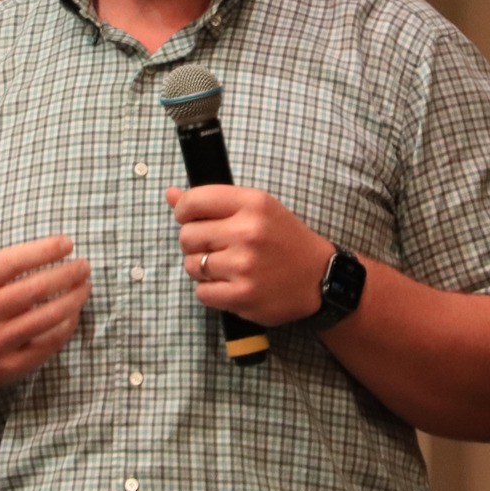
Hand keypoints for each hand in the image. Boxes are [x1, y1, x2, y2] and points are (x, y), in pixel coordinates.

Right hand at [0, 185, 88, 389]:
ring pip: (45, 319)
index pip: (13, 263)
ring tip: (86, 286)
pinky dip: (65, 329)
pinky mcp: (7, 367)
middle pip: (34, 290)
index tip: (68, 243)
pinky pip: (45, 346)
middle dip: (66, 275)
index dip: (45, 251)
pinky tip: (74, 313)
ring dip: (73, 301)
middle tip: (85, 265)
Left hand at [166, 185, 334, 326]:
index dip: (183, 211)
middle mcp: (248, 232)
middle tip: (215, 246)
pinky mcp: (243, 296)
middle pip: (187, 236)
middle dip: (194, 243)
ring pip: (192, 265)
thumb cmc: (284, 240)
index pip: (194, 201)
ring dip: (202, 268)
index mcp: (253, 203)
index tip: (190, 219)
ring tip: (226, 266)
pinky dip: (211, 291)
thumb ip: (213, 201)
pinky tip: (230, 284)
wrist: (319, 278)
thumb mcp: (257, 208)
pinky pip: (202, 292)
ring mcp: (245, 266)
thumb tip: (170, 194)